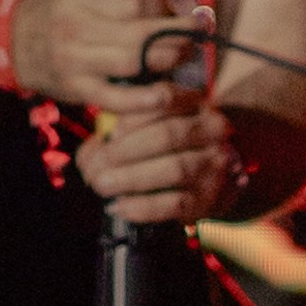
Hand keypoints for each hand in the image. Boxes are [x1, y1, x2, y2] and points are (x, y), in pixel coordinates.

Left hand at [66, 18, 242, 227]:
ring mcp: (214, 166)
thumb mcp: (152, 126)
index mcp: (195, 102)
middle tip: (96, 165)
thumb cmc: (170, 147)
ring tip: (102, 185)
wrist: (211, 182)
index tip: (110, 132)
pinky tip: (120, 207)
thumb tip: (92, 151)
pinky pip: (175, 203)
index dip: (135, 115)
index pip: (166, 98)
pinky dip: (144, 206)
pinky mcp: (208, 200)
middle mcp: (212, 131)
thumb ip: (121, 128)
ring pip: (174, 168)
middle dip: (126, 150)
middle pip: (168, 135)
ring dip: (132, 178)